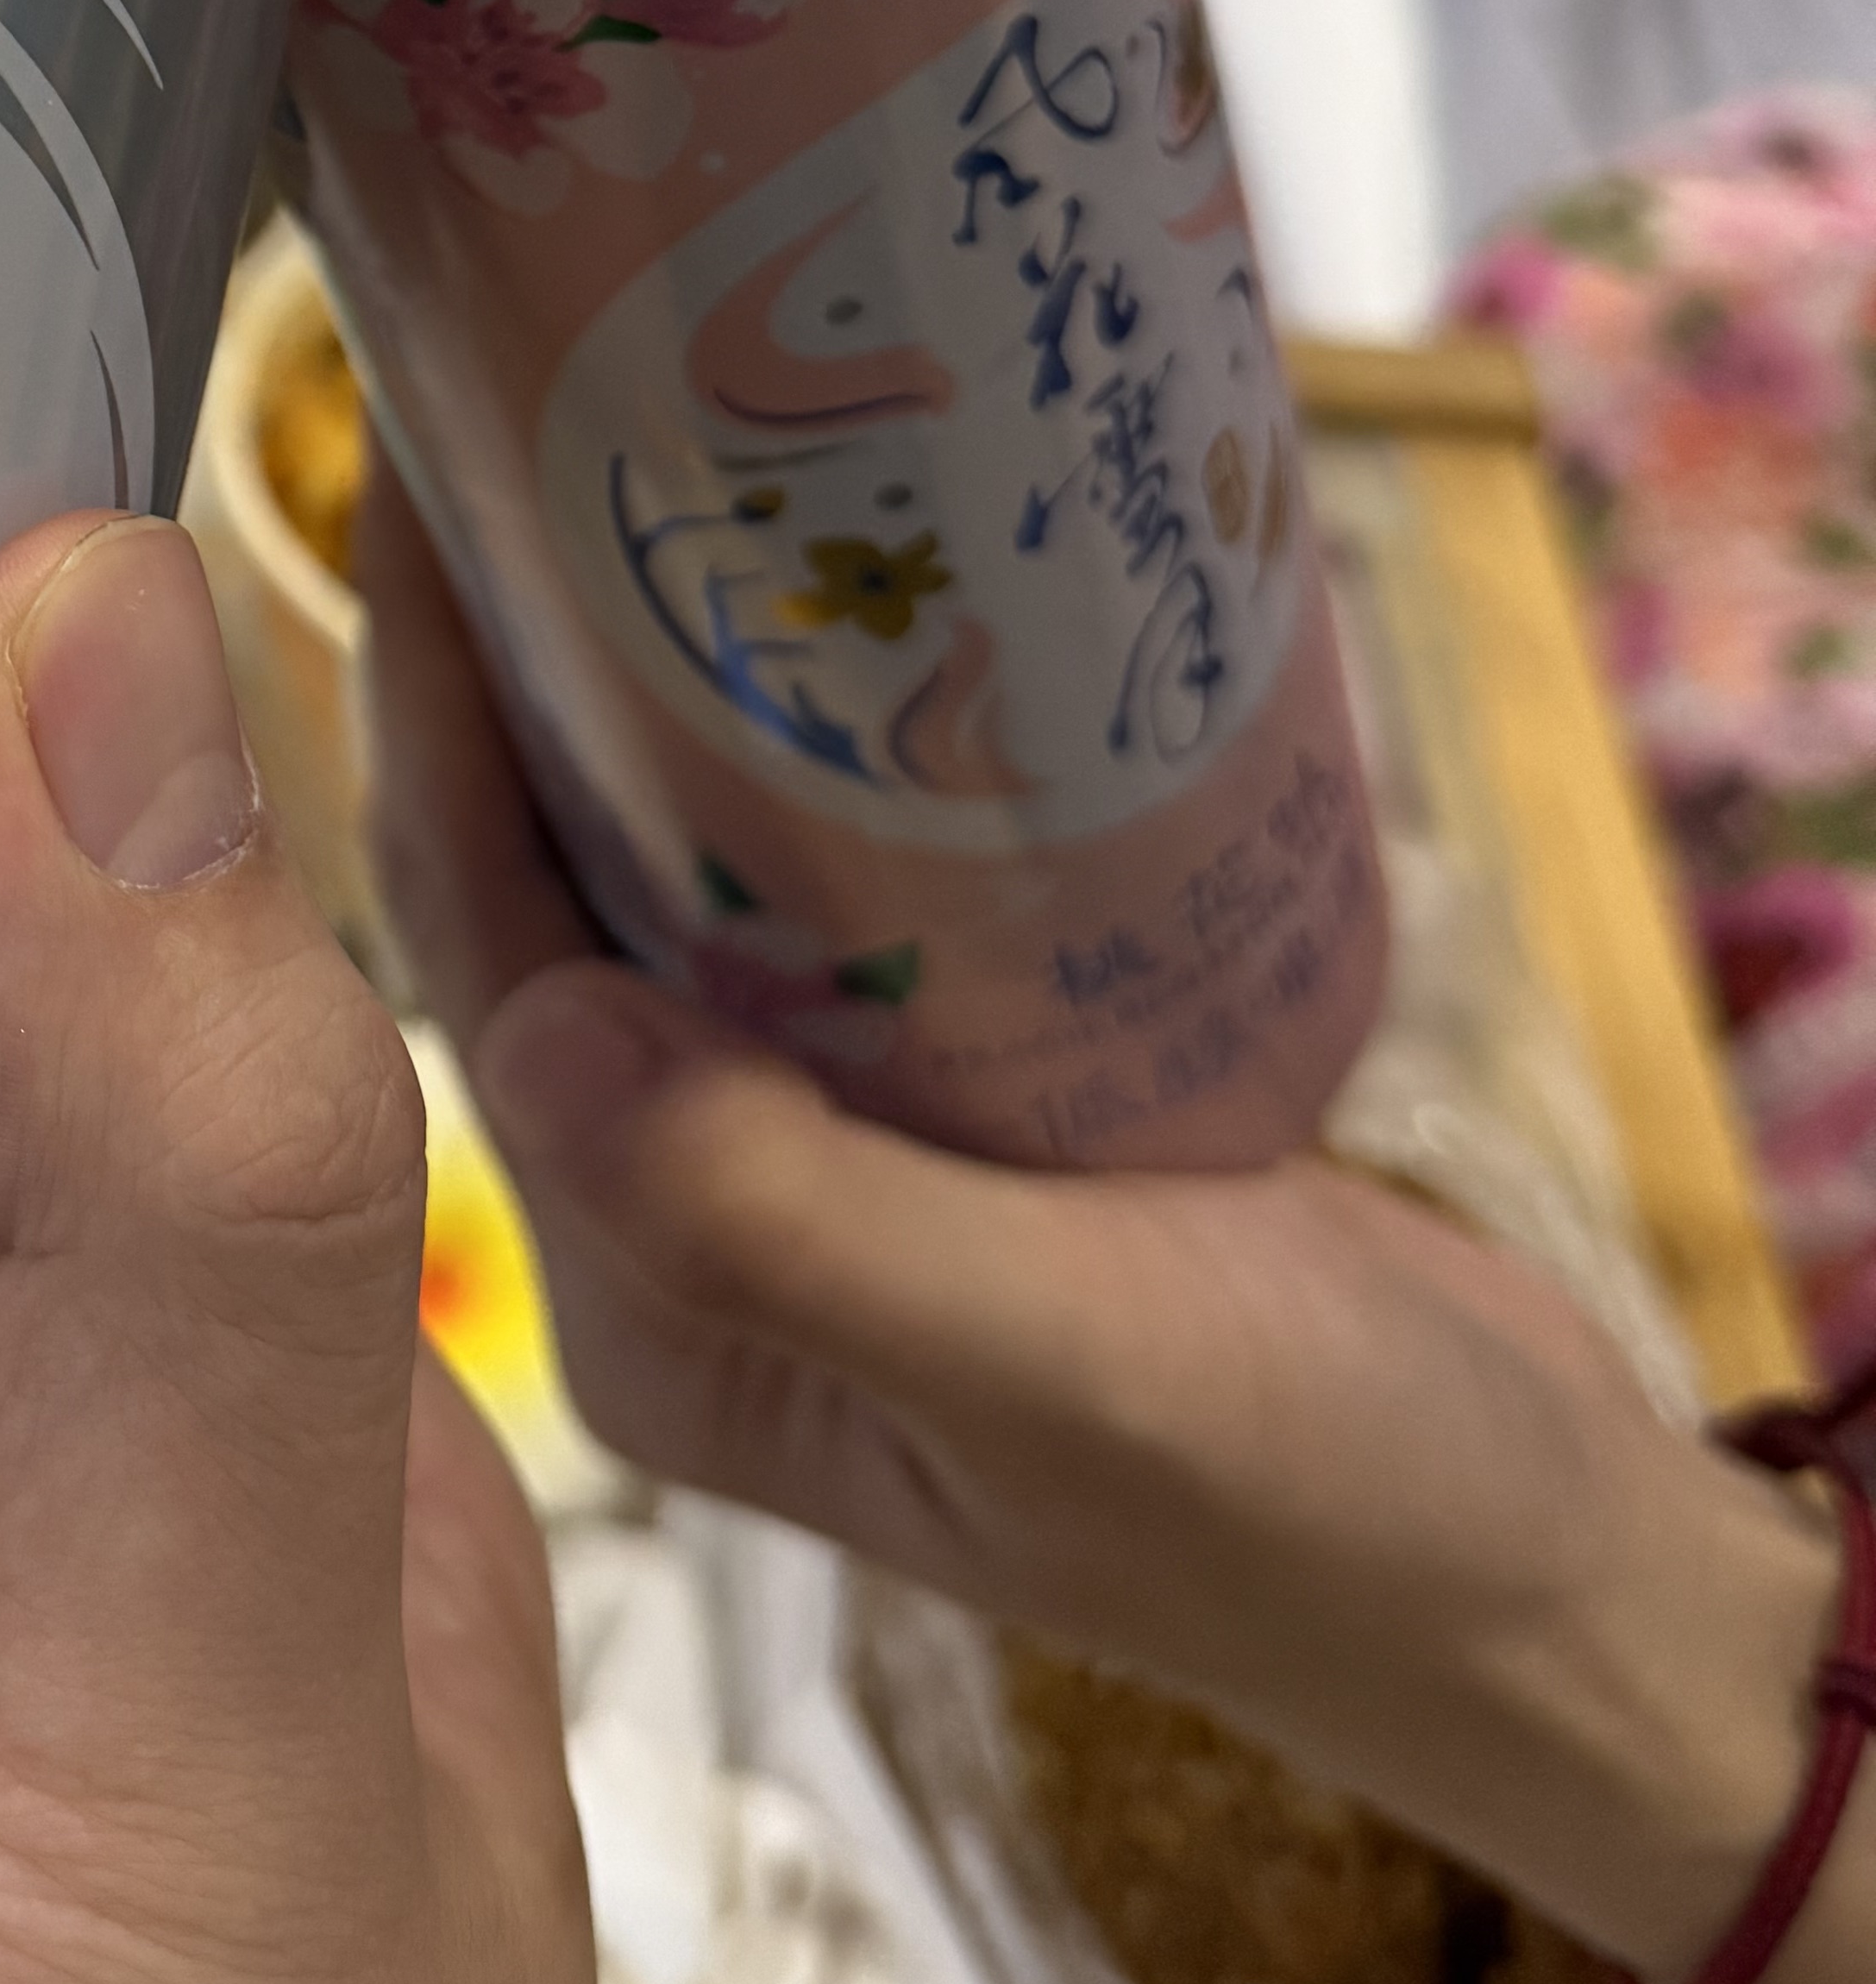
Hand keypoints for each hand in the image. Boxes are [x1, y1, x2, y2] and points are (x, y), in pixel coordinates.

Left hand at [357, 454, 1840, 1983]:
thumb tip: (538, 1029)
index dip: (440, 724)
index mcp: (664, 1311)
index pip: (485, 969)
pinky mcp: (953, 1107)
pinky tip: (844, 599)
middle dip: (518, 667)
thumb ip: (796, 1221)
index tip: (428, 484)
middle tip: (534, 406)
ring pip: (676, 876)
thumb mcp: (1062, 1365)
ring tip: (650, 447)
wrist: (1554, 1577)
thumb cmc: (1327, 1511)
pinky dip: (816, 751)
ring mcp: (825, 1161)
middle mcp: (701, 1229)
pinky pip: (831, 893)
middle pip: (547, 895)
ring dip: (654, 687)